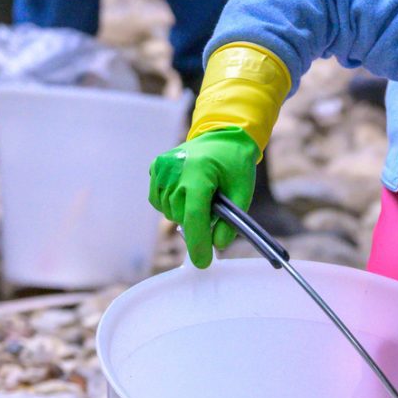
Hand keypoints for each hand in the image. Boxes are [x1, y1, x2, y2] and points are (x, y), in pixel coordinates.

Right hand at [148, 126, 258, 268]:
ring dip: (184, 212)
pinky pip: (158, 200)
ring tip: (200, 195)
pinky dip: (171, 203)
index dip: (198, 243)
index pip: (194, 217)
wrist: (222, 135)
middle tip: (213, 208)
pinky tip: (185, 192)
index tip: (203, 262)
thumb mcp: (242, 192)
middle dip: (198, 223)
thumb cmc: (235, 163)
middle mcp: (175, 170)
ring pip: (168, 211)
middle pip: (181, 217)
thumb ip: (231, 220)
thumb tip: (217, 245)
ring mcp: (161, 168)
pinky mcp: (155, 167)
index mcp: (199, 174)